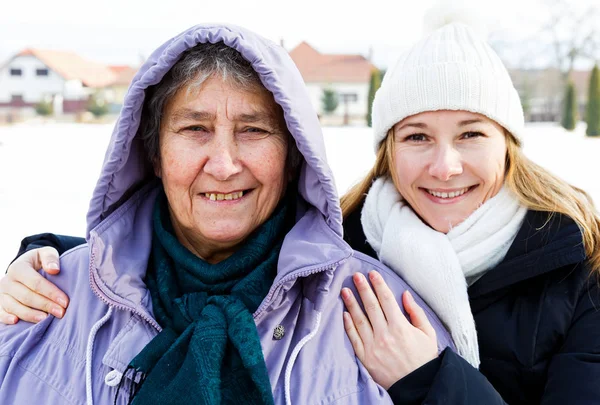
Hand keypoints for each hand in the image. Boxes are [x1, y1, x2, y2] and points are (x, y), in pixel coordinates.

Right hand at [0, 247, 68, 323]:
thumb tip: (54, 269)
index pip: (35, 282)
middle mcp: (7, 281)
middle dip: (45, 305)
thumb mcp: (45, 253)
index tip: (65, 301)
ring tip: (46, 320)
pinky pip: (0, 313)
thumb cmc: (39, 262)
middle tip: (61, 313)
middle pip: (26, 296)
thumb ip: (50, 258)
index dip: (51, 292)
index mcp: (18, 268)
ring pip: (14, 306)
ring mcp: (1, 294)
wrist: (25, 267)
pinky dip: (6, 318)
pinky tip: (17, 322)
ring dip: (31, 315)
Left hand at [341, 270, 437, 388]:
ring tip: (345, 290)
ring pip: (359, 320)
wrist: (417, 386)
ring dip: (351, 303)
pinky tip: (344, 314)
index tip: (372, 273)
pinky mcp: (365, 357)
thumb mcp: (428, 334)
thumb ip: (416, 313)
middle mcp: (385, 334)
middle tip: (356, 275)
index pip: (386, 300)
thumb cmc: (424, 359)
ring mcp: (373, 346)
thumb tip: (405, 294)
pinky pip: (354, 338)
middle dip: (363, 288)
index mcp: (401, 327)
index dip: (378, 284)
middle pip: (371, 306)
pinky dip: (348, 325)